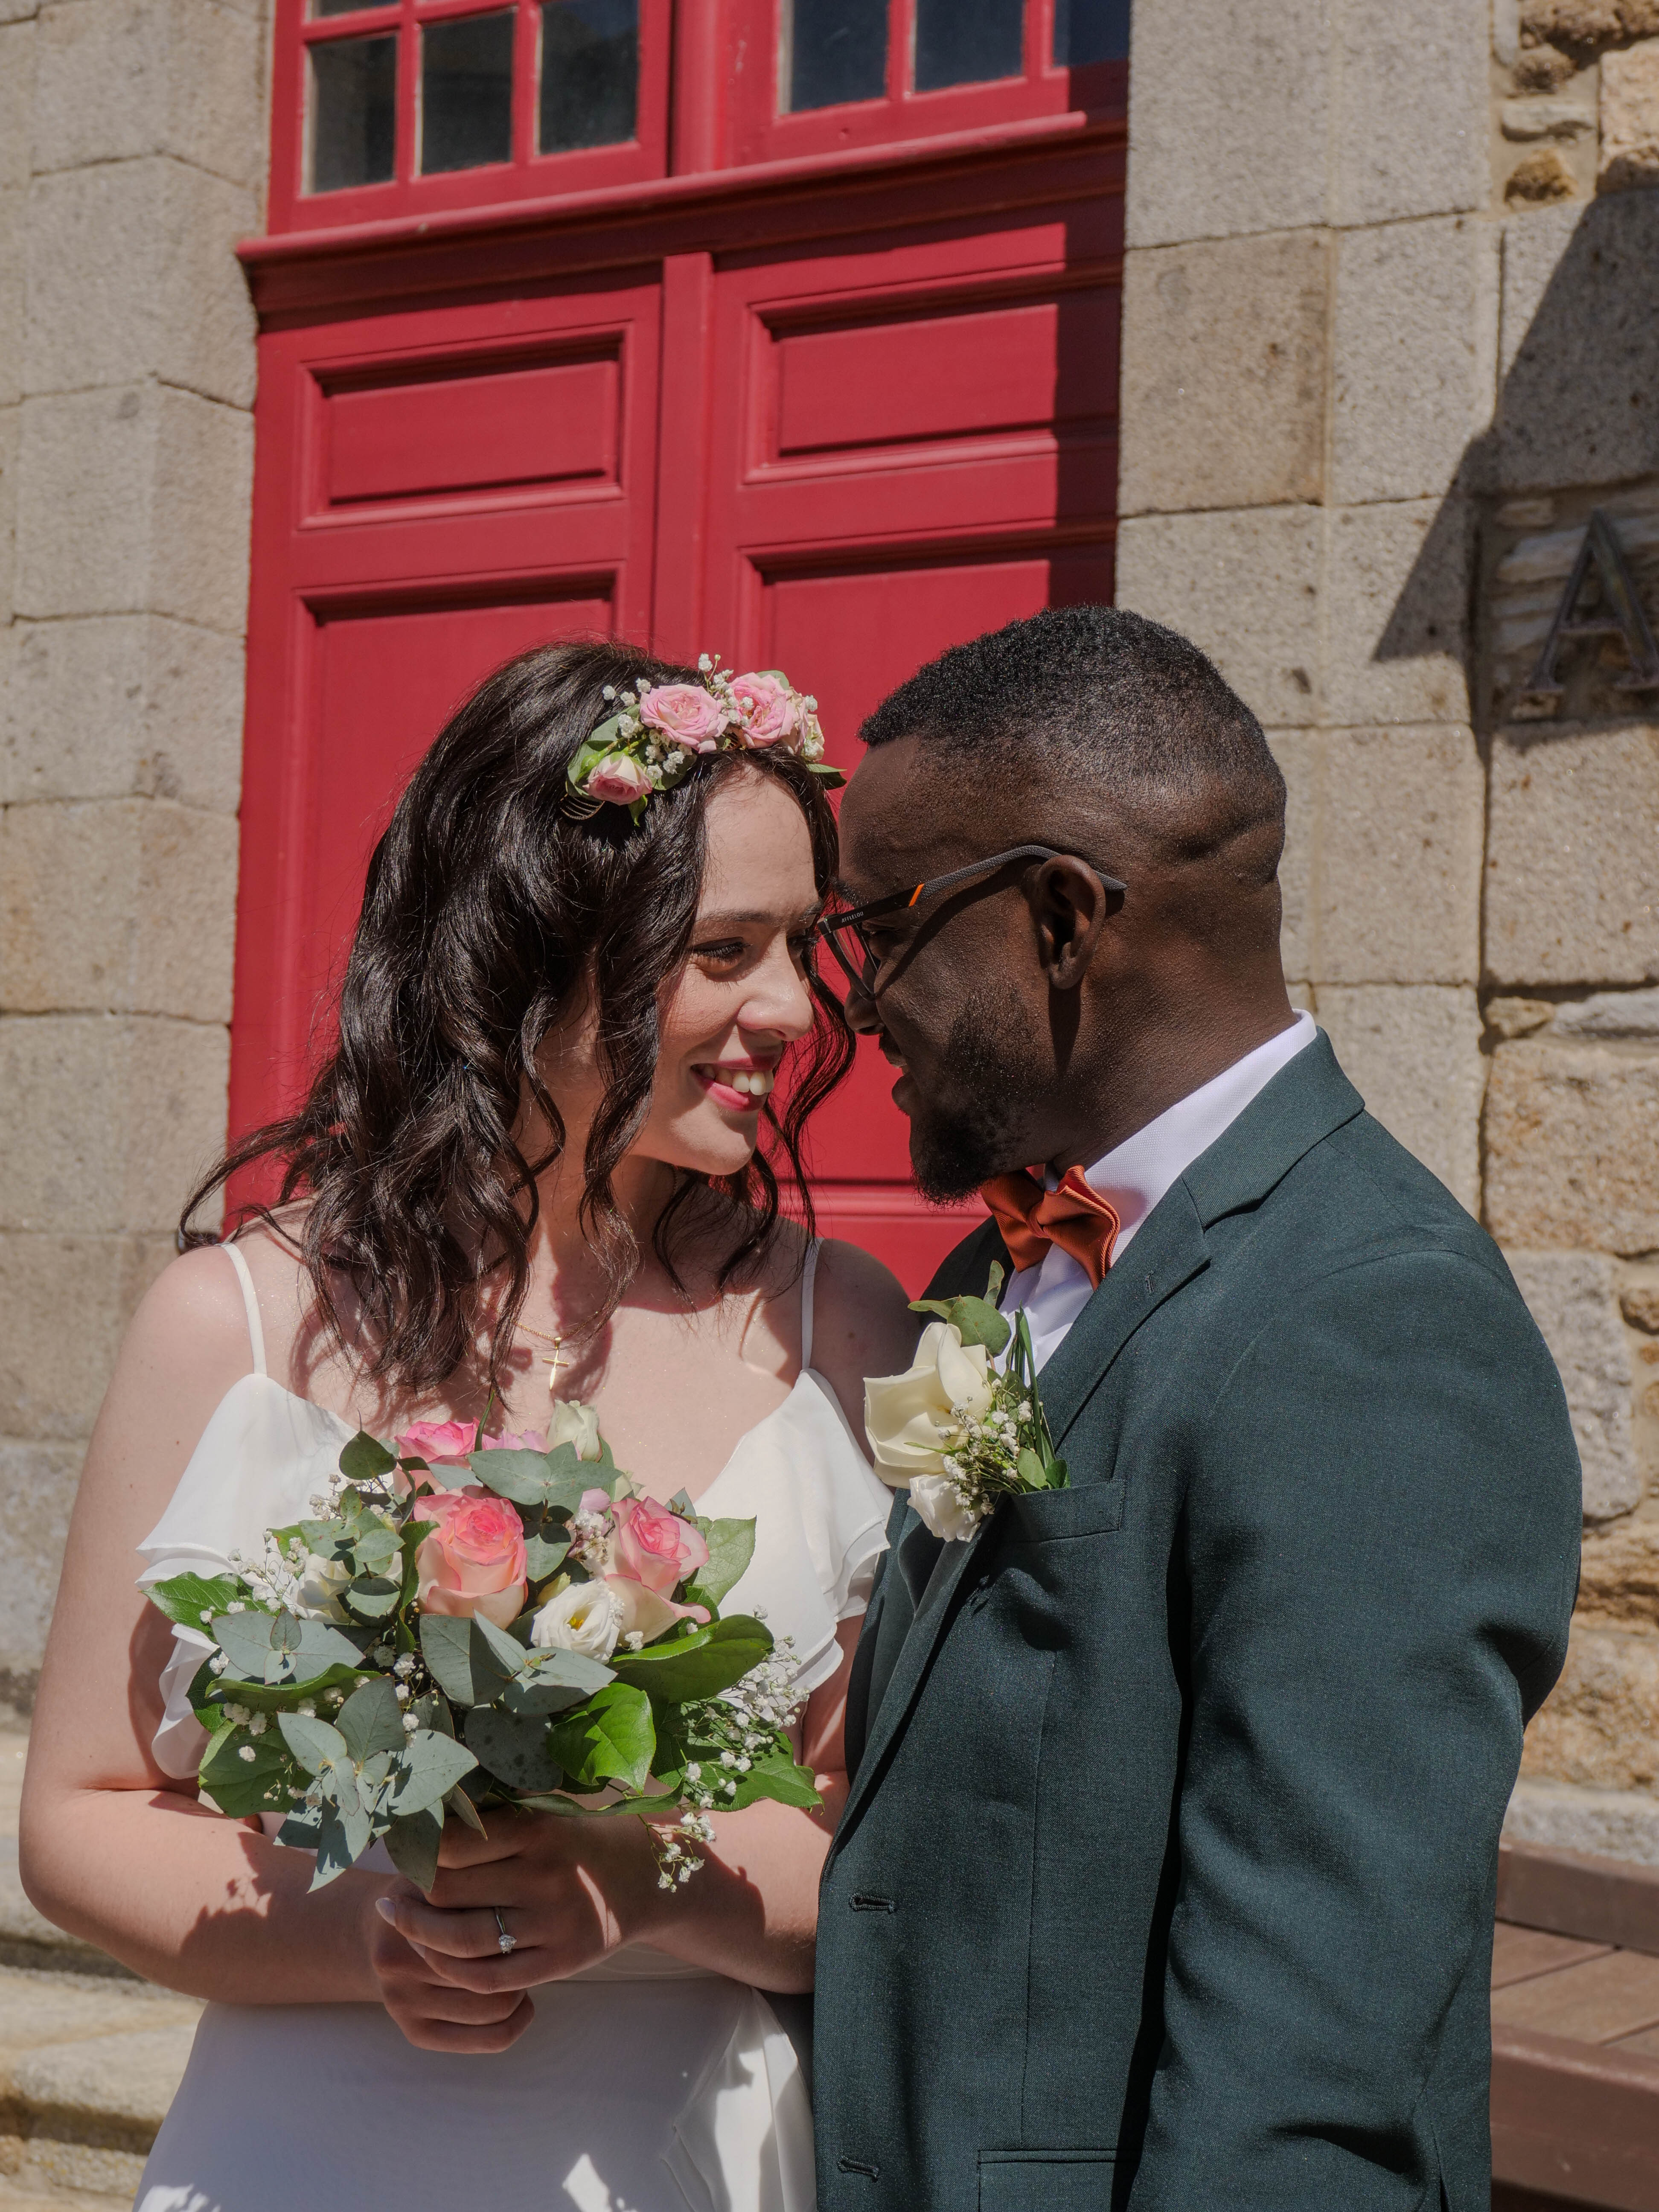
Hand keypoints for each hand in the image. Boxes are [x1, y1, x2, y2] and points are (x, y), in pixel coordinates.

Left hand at [370, 1807, 661, 2052]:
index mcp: (537, 1831)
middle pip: (449, 1893)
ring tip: (399, 1921)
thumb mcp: (543, 1815)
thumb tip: (425, 1814)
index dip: (417, 1850)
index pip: (453, 1844)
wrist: (641, 1877)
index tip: (401, 1850)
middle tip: (393, 1890)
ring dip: (419, 1935)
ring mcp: (552, 1924)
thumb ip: (491, 1817)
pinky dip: (453, 1971)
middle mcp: (544, 1877)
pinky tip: (434, 1956)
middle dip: (412, 1894)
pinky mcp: (559, 1962)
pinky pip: (489, 1979)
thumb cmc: (574, 1841)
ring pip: (461, 1941)